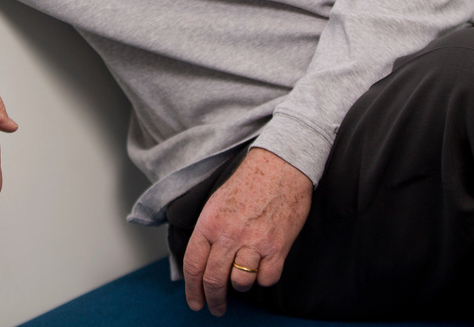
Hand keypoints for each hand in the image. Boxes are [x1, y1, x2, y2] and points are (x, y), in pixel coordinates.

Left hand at [183, 147, 311, 315]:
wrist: (281, 165)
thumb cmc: (249, 182)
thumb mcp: (217, 202)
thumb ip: (209, 232)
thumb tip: (202, 263)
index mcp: (209, 222)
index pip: (192, 264)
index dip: (192, 289)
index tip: (195, 302)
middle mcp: (228, 234)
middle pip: (213, 280)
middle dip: (213, 299)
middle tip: (216, 308)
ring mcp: (253, 241)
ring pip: (240, 282)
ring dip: (241, 284)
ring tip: (244, 273)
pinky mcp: (277, 246)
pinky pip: (266, 278)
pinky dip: (264, 276)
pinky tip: (264, 264)